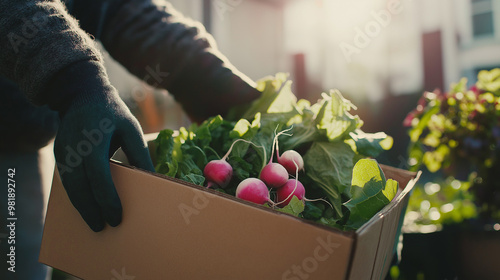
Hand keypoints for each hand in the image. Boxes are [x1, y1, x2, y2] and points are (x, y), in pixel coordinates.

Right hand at [51, 64, 153, 231]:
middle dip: (91, 210)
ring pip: (70, 187)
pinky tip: (86, 207)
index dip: (107, 200)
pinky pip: (66, 181)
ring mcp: (63, 153)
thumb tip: (150, 179)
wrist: (81, 94)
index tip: (116, 217)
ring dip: (81, 207)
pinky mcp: (59, 155)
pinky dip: (76, 196)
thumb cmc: (112, 112)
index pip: (99, 178)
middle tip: (103, 227)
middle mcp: (75, 149)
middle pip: (80, 188)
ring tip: (94, 223)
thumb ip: (139, 153)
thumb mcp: (131, 128)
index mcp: (94, 142)